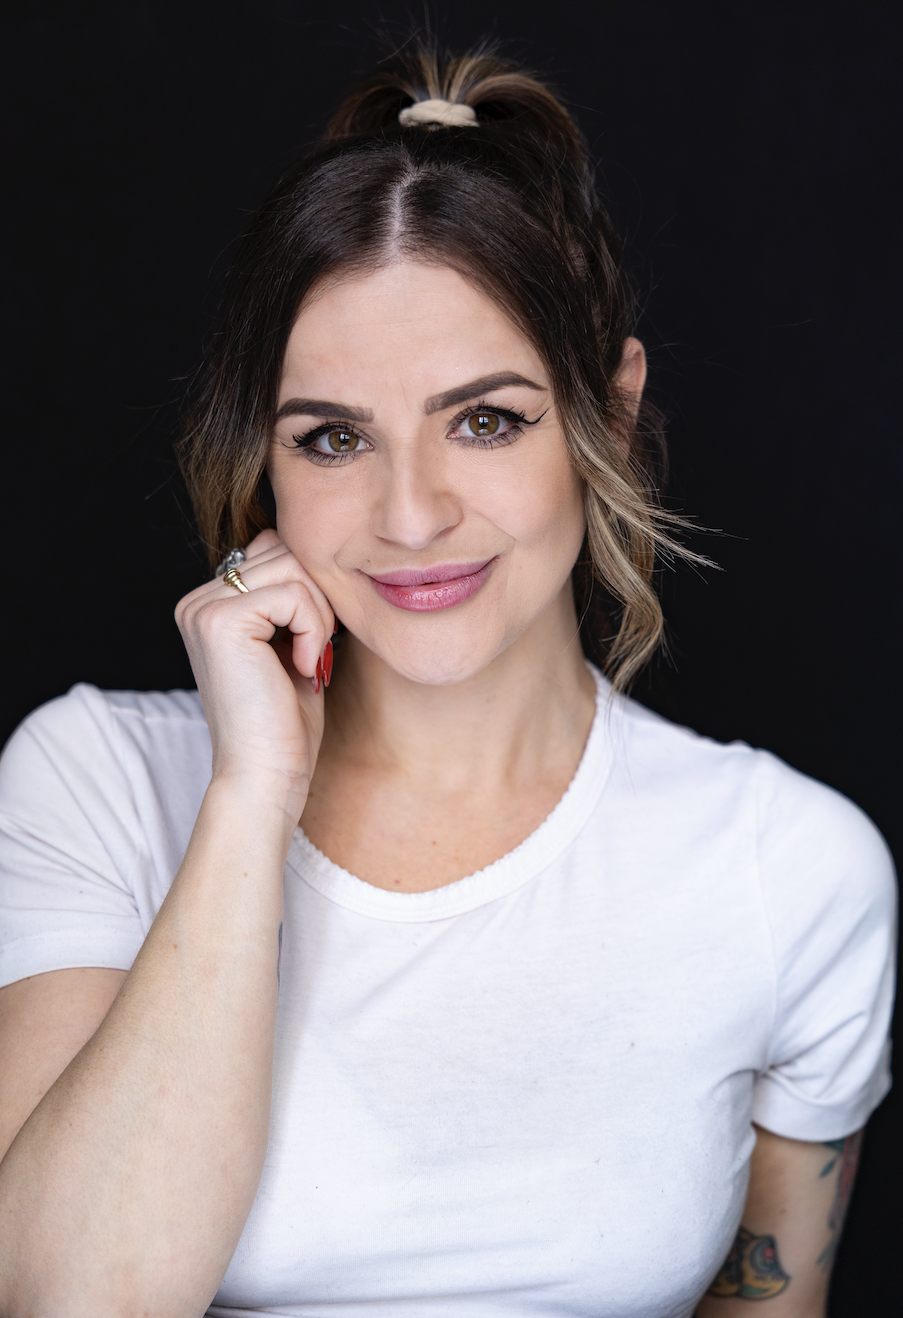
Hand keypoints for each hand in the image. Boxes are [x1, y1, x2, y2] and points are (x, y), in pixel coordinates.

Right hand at [175, 530, 334, 800]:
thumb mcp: (291, 646)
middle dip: (318, 600)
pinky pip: (294, 593)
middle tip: (315, 653)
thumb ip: (292, 597)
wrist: (266, 777)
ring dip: (318, 615)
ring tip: (309, 659)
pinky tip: (303, 665)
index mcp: (208, 605)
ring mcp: (203, 609)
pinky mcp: (220, 621)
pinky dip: (314, 628)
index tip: (312, 641)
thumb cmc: (285, 723)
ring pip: (293, 567)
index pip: (274, 551)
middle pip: (284, 551)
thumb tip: (314, 549)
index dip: (309, 589)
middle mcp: (197, 601)